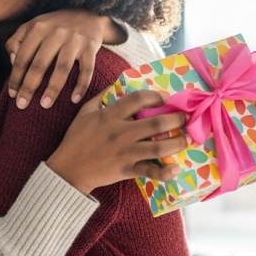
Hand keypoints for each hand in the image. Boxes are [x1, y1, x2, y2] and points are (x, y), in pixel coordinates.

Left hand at [5, 10, 126, 109]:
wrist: (88, 14)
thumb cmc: (54, 25)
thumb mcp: (32, 25)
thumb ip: (16, 40)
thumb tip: (12, 61)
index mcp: (38, 28)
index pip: (23, 56)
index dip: (16, 77)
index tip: (12, 94)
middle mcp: (56, 33)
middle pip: (40, 64)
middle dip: (29, 87)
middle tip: (22, 105)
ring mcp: (74, 40)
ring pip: (62, 68)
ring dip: (53, 89)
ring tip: (44, 105)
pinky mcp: (90, 47)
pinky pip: (86, 70)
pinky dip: (81, 86)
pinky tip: (74, 99)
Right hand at [46, 90, 188, 194]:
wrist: (68, 169)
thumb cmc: (76, 139)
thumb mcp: (84, 112)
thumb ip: (100, 97)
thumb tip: (116, 84)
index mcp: (110, 115)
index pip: (138, 99)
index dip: (154, 97)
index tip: (162, 100)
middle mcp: (121, 132)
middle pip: (155, 122)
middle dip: (175, 118)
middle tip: (184, 117)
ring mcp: (125, 152)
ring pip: (158, 146)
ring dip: (177, 142)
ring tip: (187, 138)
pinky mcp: (127, 169)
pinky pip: (150, 171)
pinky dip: (165, 172)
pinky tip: (176, 168)